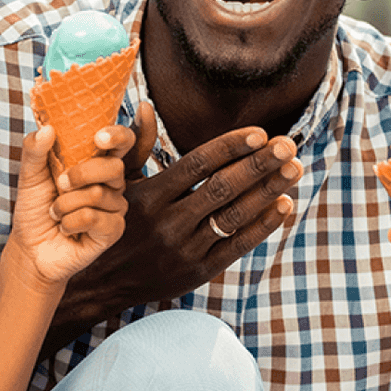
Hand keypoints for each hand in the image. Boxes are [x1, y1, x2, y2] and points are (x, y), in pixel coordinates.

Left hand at [6, 124, 136, 290]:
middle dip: (81, 174)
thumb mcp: (29, 175)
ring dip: (65, 204)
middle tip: (60, 184)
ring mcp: (115, 207)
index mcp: (96, 163)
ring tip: (55, 212)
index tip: (99, 137)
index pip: (122, 142)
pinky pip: (94, 218)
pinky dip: (70, 222)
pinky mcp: (113, 231)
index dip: (118, 135)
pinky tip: (65, 227)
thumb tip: (47, 128)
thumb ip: (35, 150)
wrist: (30, 247)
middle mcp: (111, 183)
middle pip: (114, 167)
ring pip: (98, 194)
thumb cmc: (35, 208)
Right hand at [61, 103, 302, 320]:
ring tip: (293, 169)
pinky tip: (283, 204)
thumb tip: (148, 107)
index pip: (198, 164)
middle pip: (223, 187)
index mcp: (149, 196)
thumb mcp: (115, 184)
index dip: (231, 146)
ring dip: (269, 190)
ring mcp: (184, 249)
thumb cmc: (109, 222)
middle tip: (288, 145)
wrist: (97, 283)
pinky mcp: (196, 272)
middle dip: (260, 164)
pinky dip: (263, 225)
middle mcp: (168, 222)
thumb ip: (136, 146)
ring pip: (235, 215)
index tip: (260, 133)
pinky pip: (237, 246)